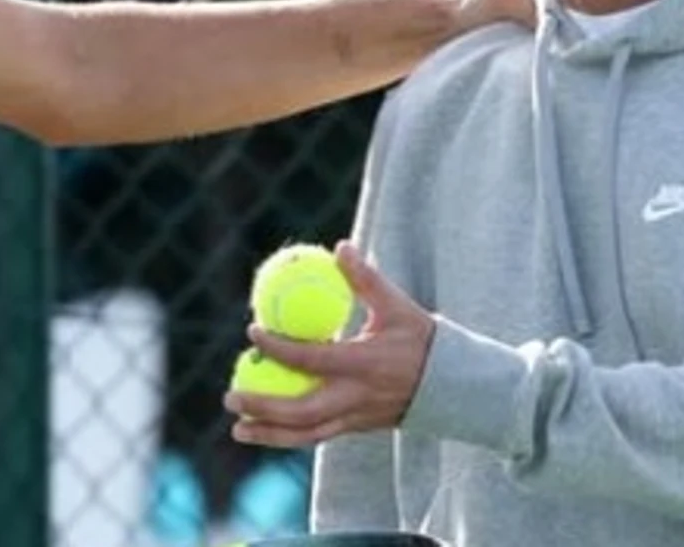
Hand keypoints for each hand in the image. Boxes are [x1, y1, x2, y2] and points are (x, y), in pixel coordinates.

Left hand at [223, 240, 435, 447]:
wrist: (453, 386)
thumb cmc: (422, 339)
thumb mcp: (398, 307)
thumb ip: (367, 279)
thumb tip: (340, 247)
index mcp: (365, 364)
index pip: (313, 359)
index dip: (280, 348)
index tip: (252, 331)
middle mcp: (357, 397)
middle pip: (303, 411)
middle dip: (265, 406)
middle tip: (230, 395)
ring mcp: (356, 417)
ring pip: (308, 434)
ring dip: (270, 434)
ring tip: (238, 429)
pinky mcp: (356, 427)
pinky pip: (317, 435)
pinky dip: (288, 435)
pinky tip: (262, 429)